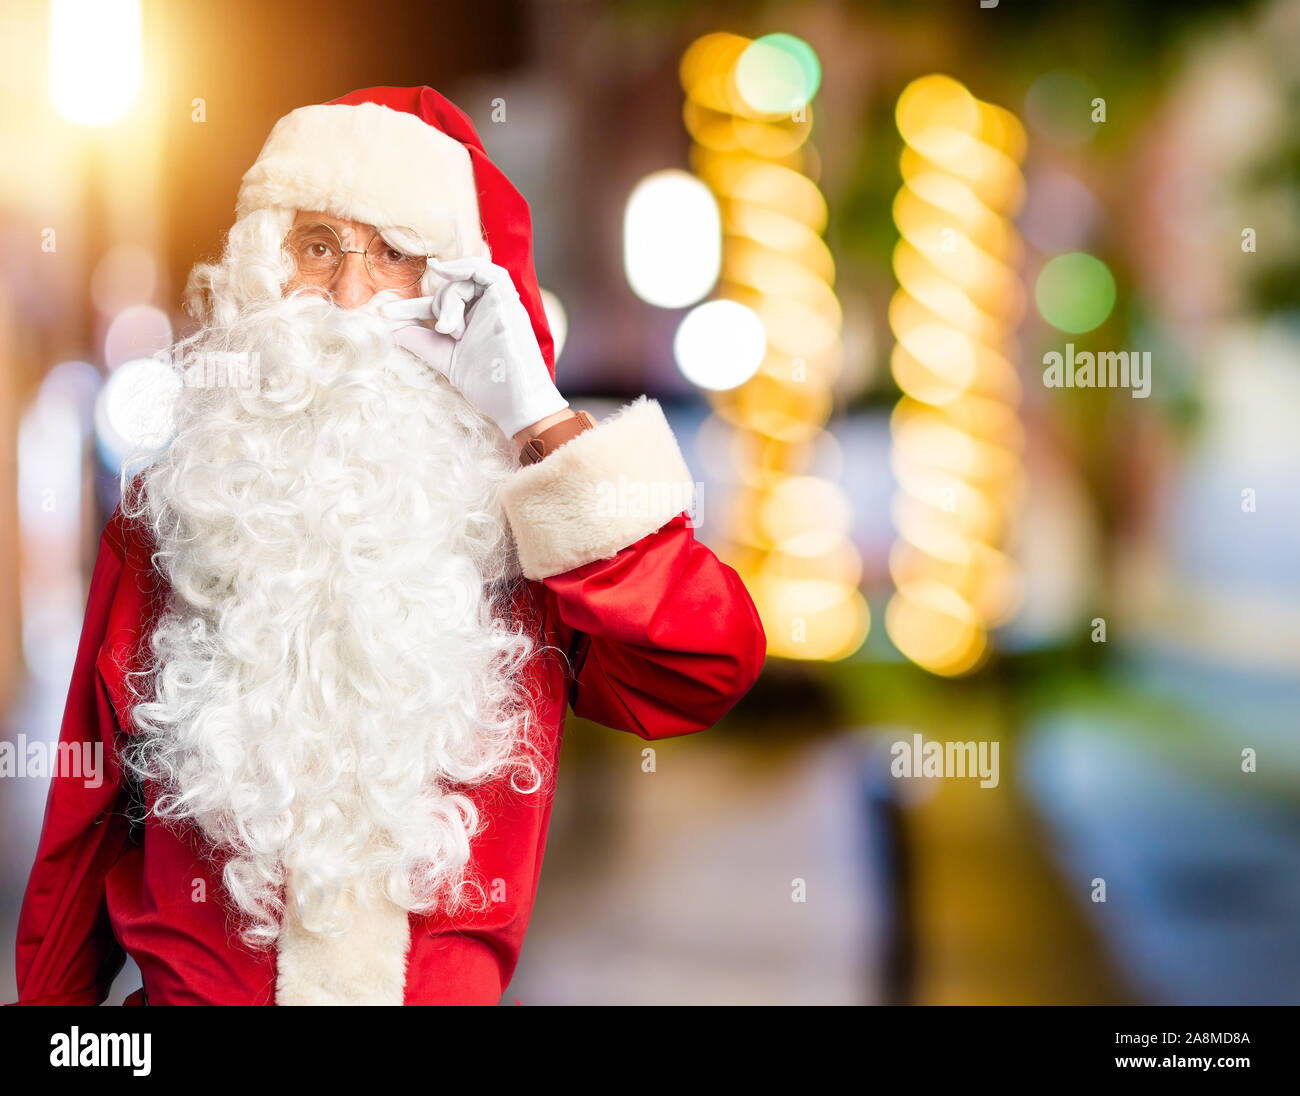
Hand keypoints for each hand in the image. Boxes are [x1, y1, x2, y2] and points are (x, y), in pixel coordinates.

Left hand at [374, 259, 568, 440]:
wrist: (514, 400)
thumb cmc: (488, 385)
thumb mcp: (445, 358)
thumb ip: (421, 340)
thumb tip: (390, 328)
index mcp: (474, 323)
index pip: (440, 306)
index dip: (411, 308)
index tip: (386, 315)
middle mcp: (487, 310)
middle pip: (452, 288)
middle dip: (438, 305)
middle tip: (443, 331)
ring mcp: (499, 304)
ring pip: (464, 280)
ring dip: (449, 299)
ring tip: (451, 329)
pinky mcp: (507, 300)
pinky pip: (486, 270)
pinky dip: (463, 266)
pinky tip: (441, 269)